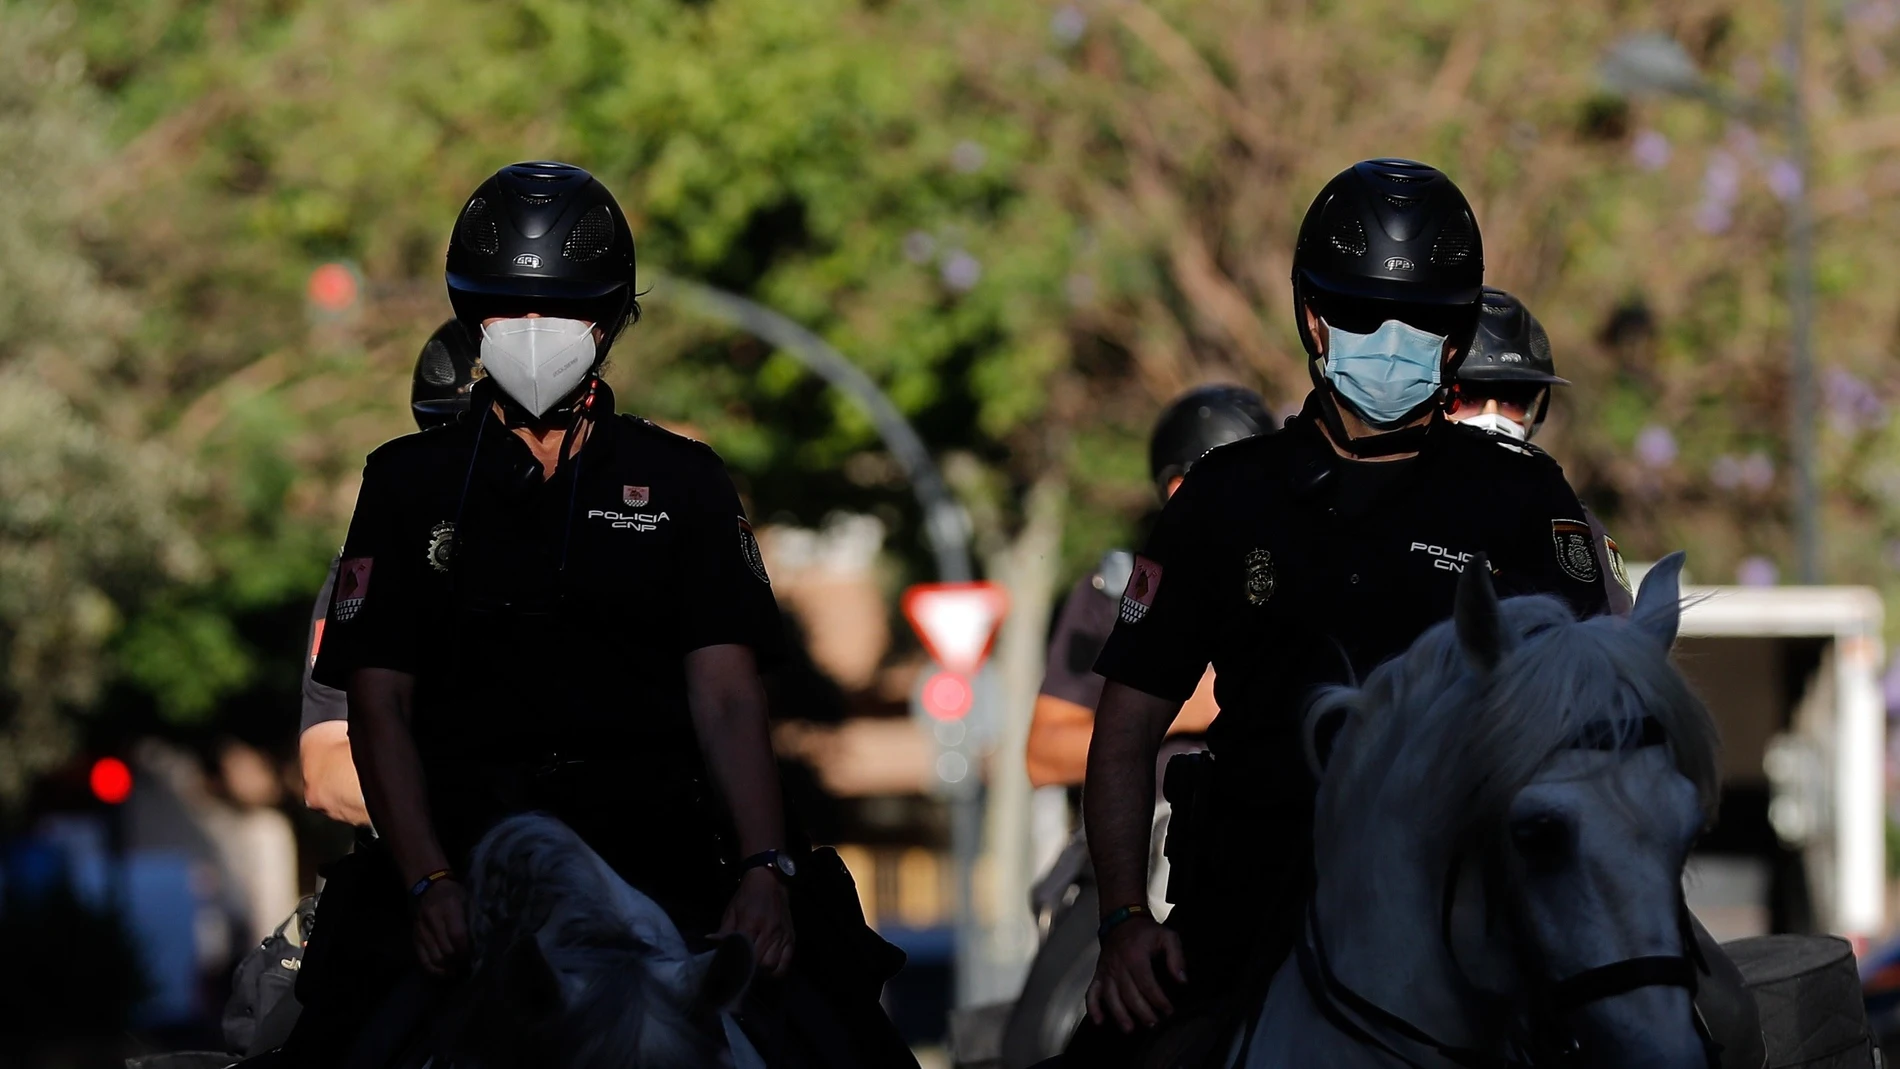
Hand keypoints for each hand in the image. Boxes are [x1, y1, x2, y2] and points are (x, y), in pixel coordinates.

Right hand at [412, 878, 469, 977]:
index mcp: (448, 907)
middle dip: (458, 961)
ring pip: (435, 958)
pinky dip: (434, 970)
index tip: (474, 956)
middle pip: (446, 950)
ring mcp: (422, 930)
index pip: (457, 935)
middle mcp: (433, 920)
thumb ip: (472, 917)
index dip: (466, 949)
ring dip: (448, 968)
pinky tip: (444, 972)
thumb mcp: (465, 898)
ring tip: (458, 970)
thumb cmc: (452, 892)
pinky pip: (423, 959)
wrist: (426, 885)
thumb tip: (483, 940)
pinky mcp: (415, 938)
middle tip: (468, 965)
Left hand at [716, 868, 794, 977]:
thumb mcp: (732, 911)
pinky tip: (768, 969)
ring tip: (754, 970)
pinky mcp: (792, 939)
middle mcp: (770, 931)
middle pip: (760, 962)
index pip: (744, 951)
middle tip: (740, 971)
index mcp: (752, 922)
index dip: (736, 963)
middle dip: (750, 970)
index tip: (729, 969)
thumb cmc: (748, 896)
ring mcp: (783, 936)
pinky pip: (786, 963)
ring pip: (773, 965)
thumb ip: (724, 930)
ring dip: (762, 972)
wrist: (770, 881)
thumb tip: (711, 942)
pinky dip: (776, 970)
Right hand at [1086, 913, 1186, 1032]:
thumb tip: (1182, 980)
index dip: (1159, 1000)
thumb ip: (1176, 957)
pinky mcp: (1098, 975)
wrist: (1121, 920)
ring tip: (1130, 1028)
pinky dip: (1093, 1008)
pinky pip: (1091, 993)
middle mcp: (1118, 966)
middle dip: (1143, 1012)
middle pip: (1129, 995)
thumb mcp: (1167, 937)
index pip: (1147, 985)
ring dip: (1119, 1015)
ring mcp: (1106, 972)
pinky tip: (1099, 1021)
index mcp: (1135, 957)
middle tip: (1154, 1024)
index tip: (1169, 1011)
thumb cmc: (1145, 932)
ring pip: (1110, 997)